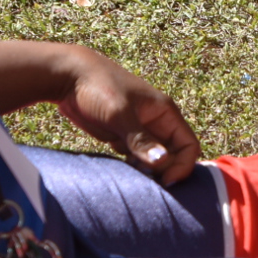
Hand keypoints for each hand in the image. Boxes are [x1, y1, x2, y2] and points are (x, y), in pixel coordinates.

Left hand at [56, 49, 201, 184]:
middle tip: (143, 179)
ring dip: (146, 171)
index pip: (189, 146)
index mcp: (165, 112)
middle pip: (173, 156)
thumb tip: (162, 162)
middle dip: (162, 171)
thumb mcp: (120, 114)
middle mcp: (156, 123)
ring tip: (131, 174)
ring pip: (153, 160)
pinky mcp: (122, 137)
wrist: (68, 76)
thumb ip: (141, 139)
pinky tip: (119, 168)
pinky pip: (135, 158)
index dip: (182, 166)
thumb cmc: (98, 87)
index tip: (164, 181)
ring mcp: (139, 131)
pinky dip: (131, 167)